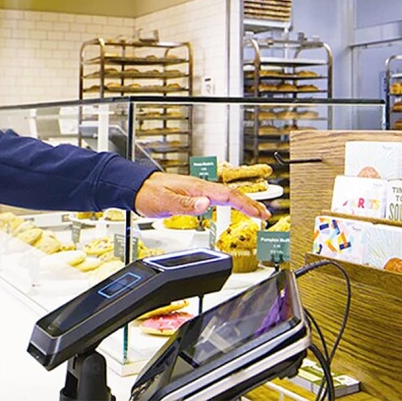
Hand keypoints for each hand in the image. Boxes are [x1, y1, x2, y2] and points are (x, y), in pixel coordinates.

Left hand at [133, 172, 270, 220]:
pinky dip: (230, 204)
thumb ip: (187, 205)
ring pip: (226, 196)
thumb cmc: (148, 193)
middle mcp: (200, 188)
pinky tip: (231, 208)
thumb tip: (207, 204)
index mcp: (198, 188)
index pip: (228, 196)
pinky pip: (217, 199)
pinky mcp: (193, 196)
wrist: (136, 187)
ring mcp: (198, 191)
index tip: (261, 214)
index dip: (247, 205)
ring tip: (255, 212)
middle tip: (265, 215)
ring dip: (242, 204)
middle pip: (231, 195)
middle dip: (251, 204)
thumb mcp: (166, 202)